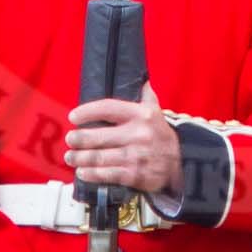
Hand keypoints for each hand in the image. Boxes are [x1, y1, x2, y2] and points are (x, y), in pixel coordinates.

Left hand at [66, 81, 180, 194]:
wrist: (181, 162)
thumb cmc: (160, 134)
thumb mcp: (156, 111)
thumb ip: (145, 94)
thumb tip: (140, 77)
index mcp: (141, 114)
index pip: (108, 108)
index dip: (88, 112)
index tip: (73, 116)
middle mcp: (139, 134)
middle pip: (99, 136)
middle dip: (79, 139)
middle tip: (70, 140)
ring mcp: (137, 155)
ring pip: (100, 157)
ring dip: (80, 158)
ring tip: (70, 157)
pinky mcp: (136, 175)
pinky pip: (108, 174)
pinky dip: (91, 174)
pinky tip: (82, 172)